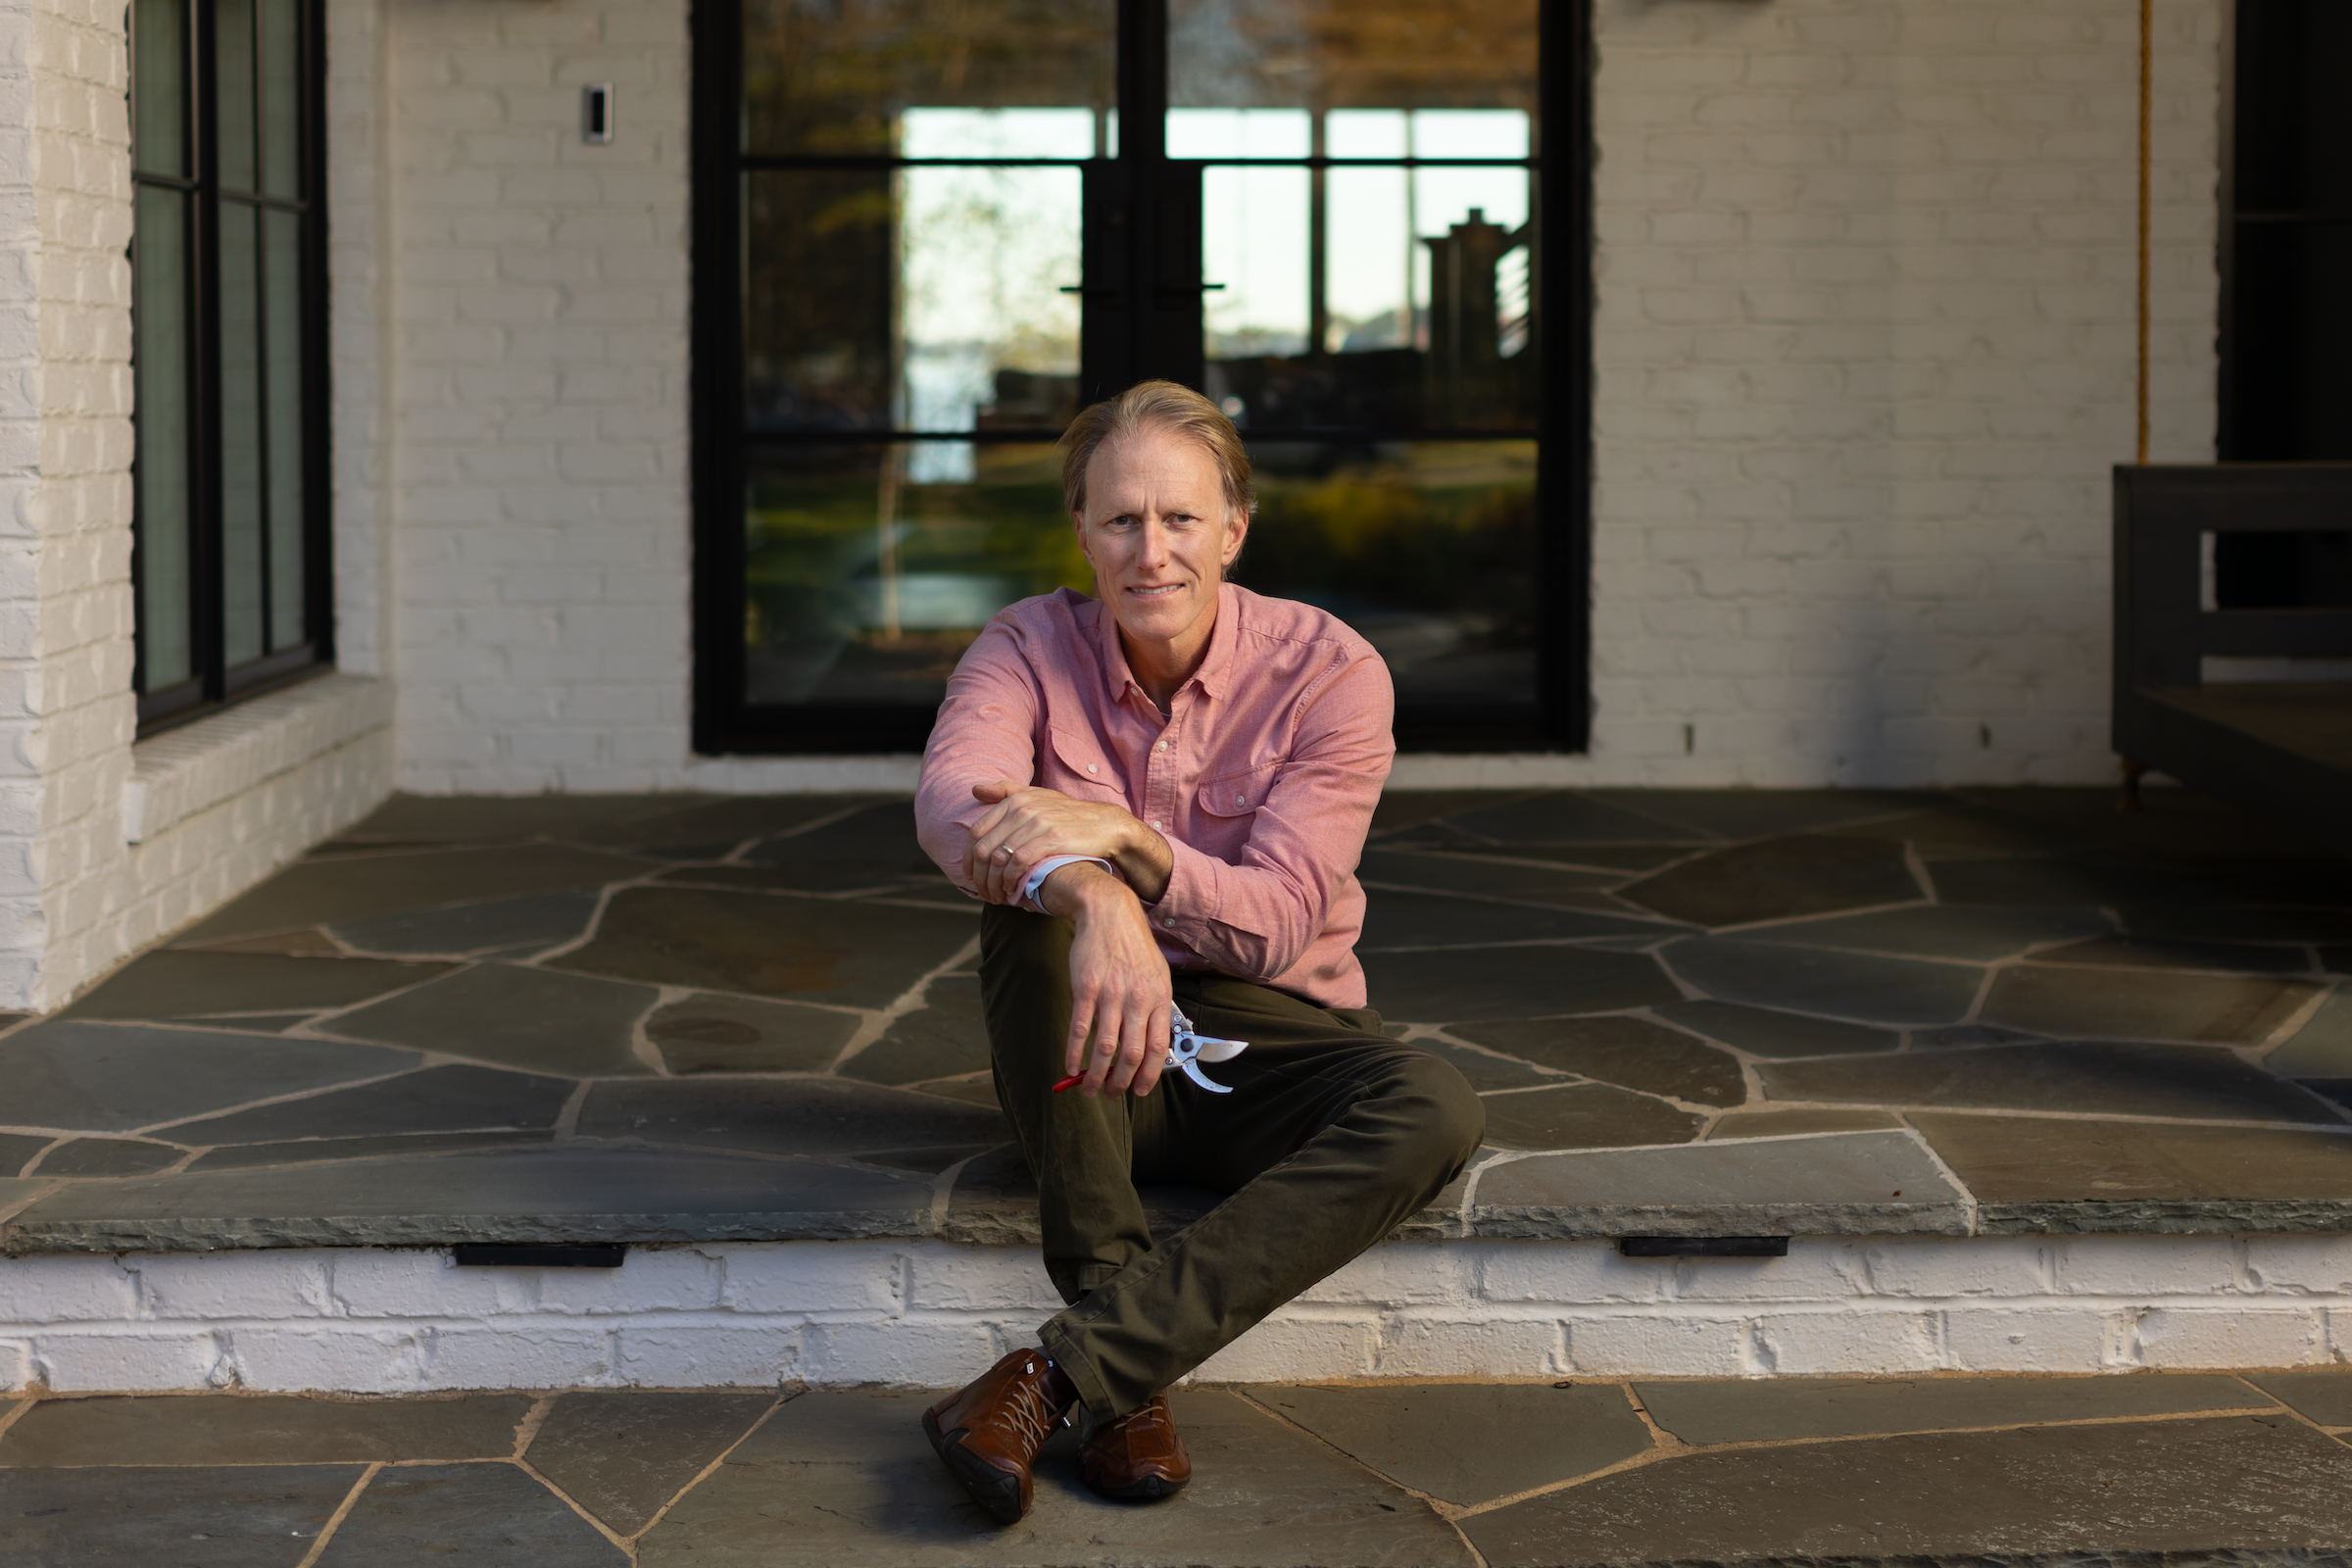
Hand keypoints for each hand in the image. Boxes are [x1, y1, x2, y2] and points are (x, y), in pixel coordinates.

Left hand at [966, 780, 1161, 904]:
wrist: (1105, 825)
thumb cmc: (1068, 815)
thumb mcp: (1038, 796)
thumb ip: (1006, 792)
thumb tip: (974, 789)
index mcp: (1015, 800)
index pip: (977, 832)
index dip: (969, 859)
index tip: (970, 876)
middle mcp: (1023, 808)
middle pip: (984, 849)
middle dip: (978, 876)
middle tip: (982, 892)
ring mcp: (1037, 822)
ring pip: (998, 859)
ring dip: (992, 883)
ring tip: (996, 896)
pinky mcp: (1051, 838)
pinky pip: (1018, 863)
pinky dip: (1010, 881)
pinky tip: (1011, 891)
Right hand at [1046, 865, 1172, 1096]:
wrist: (1110, 913)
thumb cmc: (1134, 947)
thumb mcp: (1158, 975)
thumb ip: (1156, 1009)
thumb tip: (1152, 1046)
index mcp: (1159, 998)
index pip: (1157, 1047)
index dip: (1147, 1075)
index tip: (1138, 1090)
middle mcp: (1137, 998)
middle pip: (1131, 1053)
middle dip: (1120, 1082)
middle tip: (1110, 1094)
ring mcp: (1111, 993)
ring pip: (1105, 1047)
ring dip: (1096, 1075)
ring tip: (1089, 1088)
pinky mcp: (1085, 988)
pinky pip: (1080, 1029)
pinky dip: (1074, 1052)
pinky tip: (1070, 1066)